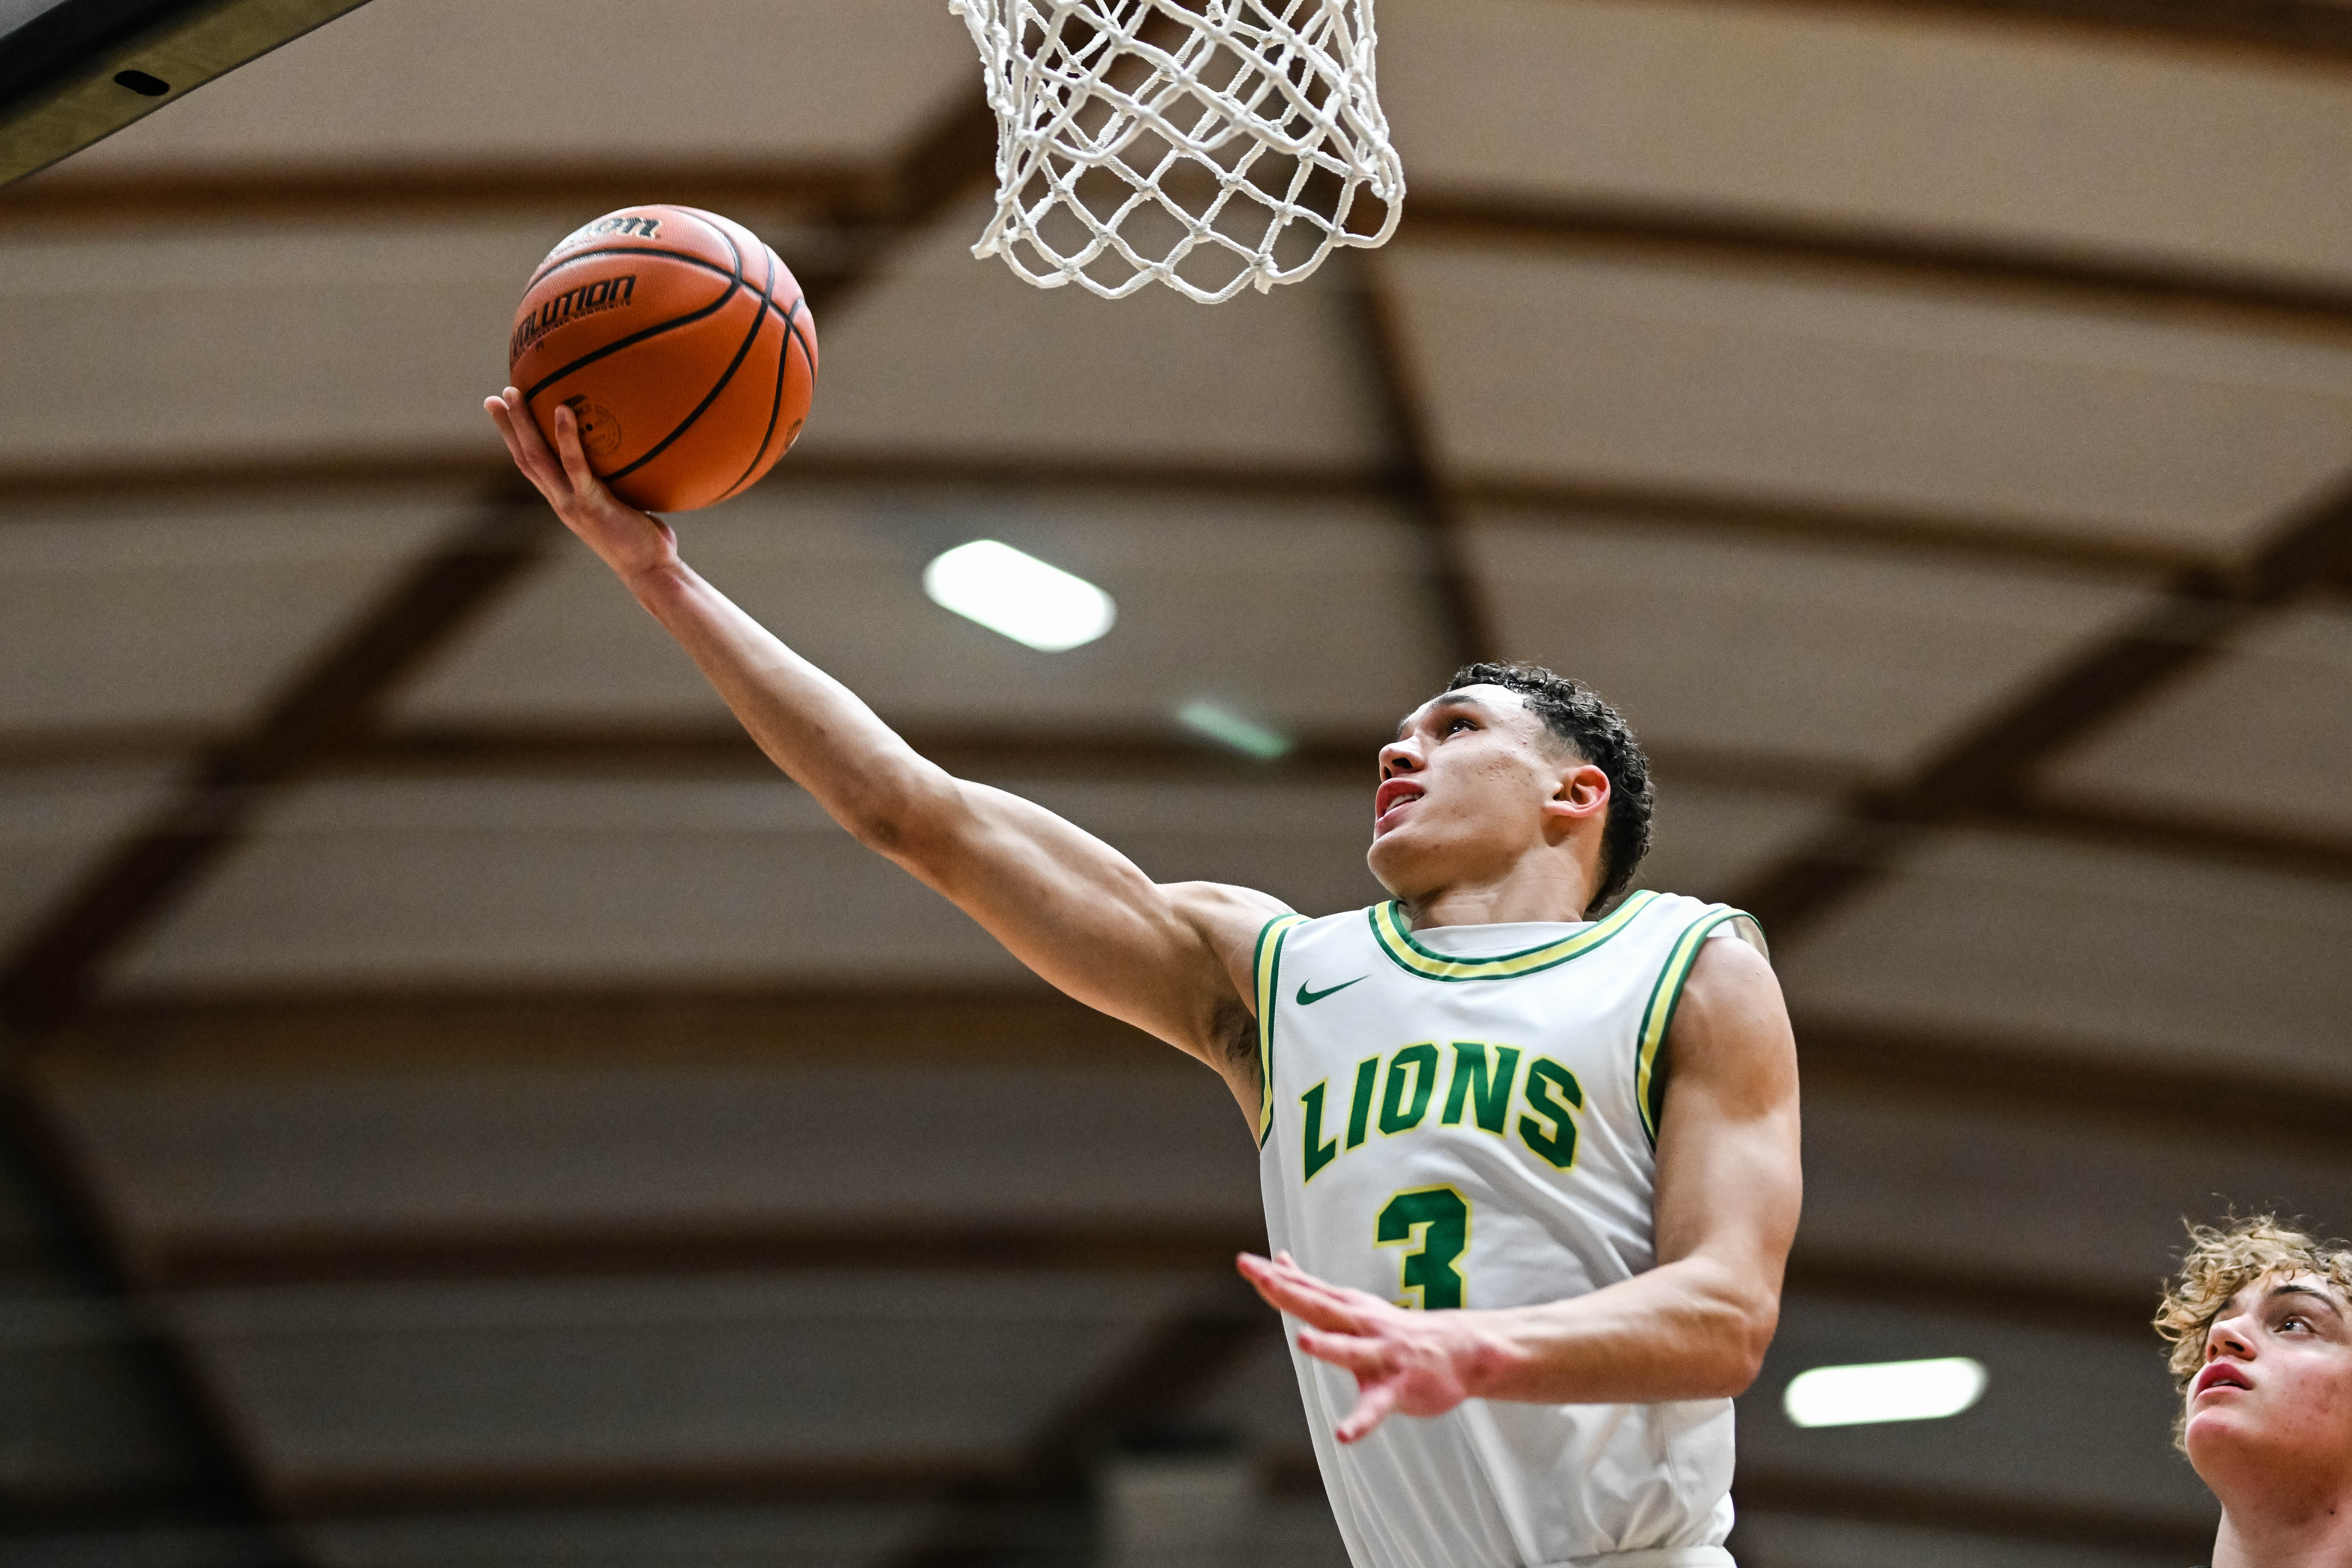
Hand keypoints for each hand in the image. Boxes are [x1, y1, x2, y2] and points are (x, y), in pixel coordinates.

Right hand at [484, 388, 679, 581]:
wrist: (651, 571)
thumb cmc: (646, 540)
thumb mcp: (627, 507)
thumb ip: (620, 485)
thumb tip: (636, 455)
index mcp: (565, 502)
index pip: (532, 468)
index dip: (515, 442)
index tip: (504, 417)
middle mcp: (561, 502)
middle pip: (525, 458)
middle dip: (508, 427)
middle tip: (496, 396)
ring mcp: (572, 504)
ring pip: (538, 458)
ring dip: (523, 424)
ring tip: (515, 393)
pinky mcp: (591, 504)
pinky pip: (575, 465)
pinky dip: (567, 437)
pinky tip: (564, 409)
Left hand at [1237, 1251, 1482, 1441]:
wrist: (1460, 1349)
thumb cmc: (1395, 1329)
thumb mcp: (1351, 1303)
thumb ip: (1312, 1287)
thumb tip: (1278, 1259)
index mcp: (1347, 1308)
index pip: (1305, 1289)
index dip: (1274, 1277)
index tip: (1243, 1262)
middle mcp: (1361, 1326)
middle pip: (1320, 1307)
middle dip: (1290, 1293)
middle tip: (1261, 1279)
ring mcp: (1381, 1355)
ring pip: (1351, 1350)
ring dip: (1328, 1345)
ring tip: (1304, 1340)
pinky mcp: (1396, 1387)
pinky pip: (1376, 1407)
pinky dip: (1361, 1421)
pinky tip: (1344, 1435)